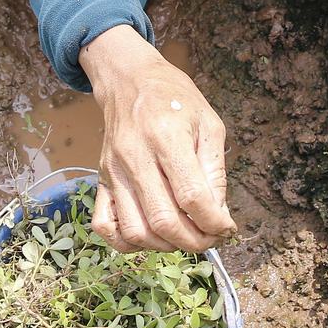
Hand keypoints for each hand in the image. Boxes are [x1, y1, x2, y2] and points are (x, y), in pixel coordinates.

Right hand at [78, 25, 234, 253]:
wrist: (130, 80)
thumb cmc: (174, 99)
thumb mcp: (209, 124)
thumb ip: (215, 170)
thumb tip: (219, 214)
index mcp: (166, 137)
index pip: (191, 197)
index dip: (214, 222)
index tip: (227, 227)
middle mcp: (135, 157)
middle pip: (163, 221)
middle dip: (195, 241)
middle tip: (210, 238)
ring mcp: (113, 171)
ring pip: (135, 231)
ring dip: (165, 246)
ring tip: (184, 237)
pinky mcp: (101, 180)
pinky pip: (104, 226)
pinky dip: (128, 243)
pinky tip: (151, 235)